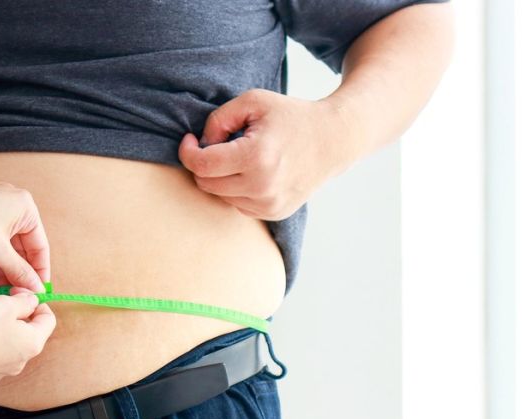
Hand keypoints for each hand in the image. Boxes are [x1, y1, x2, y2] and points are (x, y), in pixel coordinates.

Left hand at [0, 185, 50, 292]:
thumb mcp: (0, 252)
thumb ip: (21, 272)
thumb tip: (36, 288)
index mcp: (26, 208)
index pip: (40, 245)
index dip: (40, 271)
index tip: (38, 290)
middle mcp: (13, 207)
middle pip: (22, 248)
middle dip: (18, 273)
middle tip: (18, 295)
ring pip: (5, 249)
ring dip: (4, 272)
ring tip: (2, 294)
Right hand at [0, 288, 55, 401]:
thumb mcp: (6, 304)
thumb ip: (23, 301)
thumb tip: (31, 302)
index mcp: (33, 343)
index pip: (47, 319)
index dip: (35, 301)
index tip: (17, 291)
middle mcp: (20, 357)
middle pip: (19, 322)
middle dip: (1, 301)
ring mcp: (0, 364)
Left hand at [177, 89, 357, 221]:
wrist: (333, 140)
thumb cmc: (291, 116)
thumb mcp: (253, 101)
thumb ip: (218, 119)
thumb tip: (201, 144)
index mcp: (256, 157)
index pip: (201, 165)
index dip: (188, 152)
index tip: (191, 140)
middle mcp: (262, 187)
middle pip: (206, 184)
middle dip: (204, 164)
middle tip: (220, 145)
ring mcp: (269, 204)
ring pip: (220, 196)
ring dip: (222, 177)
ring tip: (242, 156)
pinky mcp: (273, 213)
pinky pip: (237, 204)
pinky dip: (237, 189)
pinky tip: (254, 172)